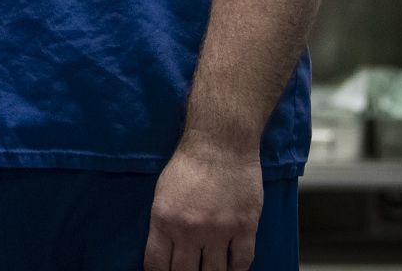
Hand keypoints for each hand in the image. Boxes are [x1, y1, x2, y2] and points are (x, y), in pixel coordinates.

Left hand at [144, 139, 262, 270]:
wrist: (221, 144)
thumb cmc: (188, 164)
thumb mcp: (162, 193)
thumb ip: (163, 225)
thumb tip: (166, 253)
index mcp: (164, 220)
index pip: (156, 265)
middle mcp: (190, 230)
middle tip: (189, 270)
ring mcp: (219, 231)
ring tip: (209, 270)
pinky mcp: (245, 228)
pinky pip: (242, 263)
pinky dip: (236, 270)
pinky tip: (232, 269)